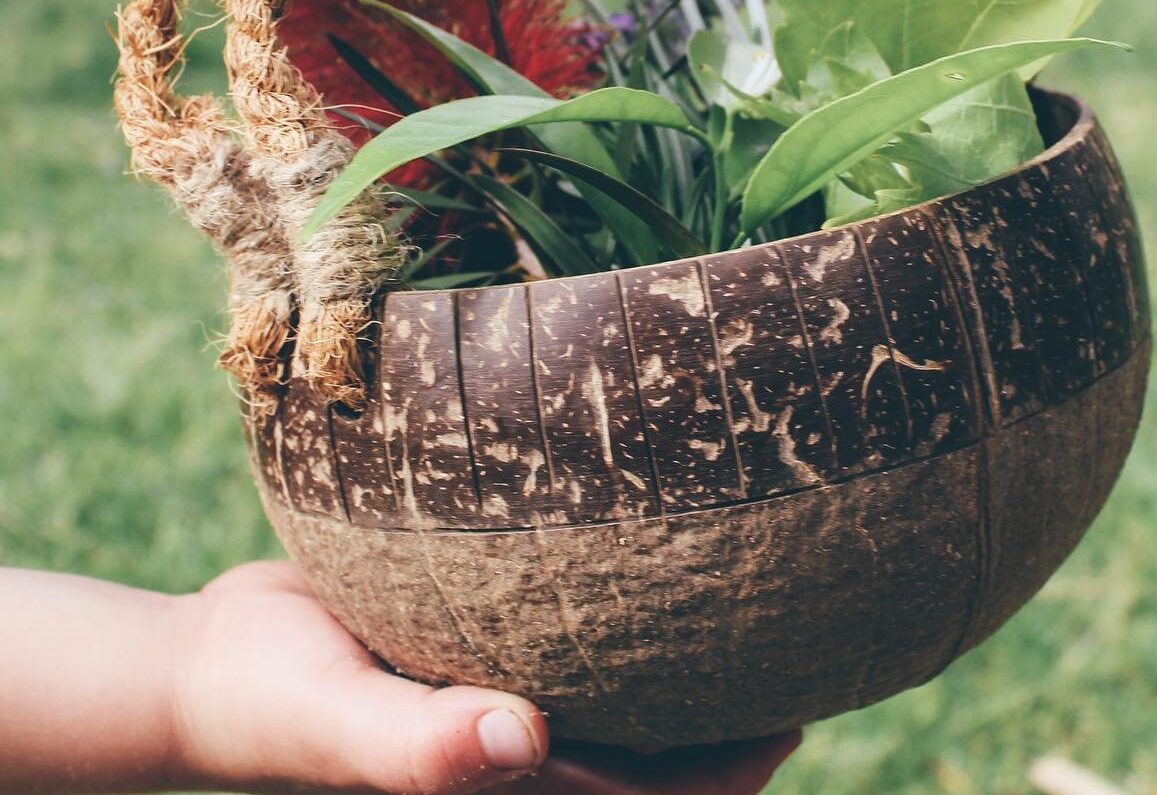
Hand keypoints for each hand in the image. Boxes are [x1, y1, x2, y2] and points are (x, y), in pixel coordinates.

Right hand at [172, 562, 798, 794]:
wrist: (215, 657)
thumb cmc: (267, 700)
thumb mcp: (332, 721)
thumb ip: (417, 747)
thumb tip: (522, 738)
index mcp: (513, 781)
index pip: (653, 794)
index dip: (732, 765)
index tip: (795, 703)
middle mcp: (528, 738)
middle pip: (660, 741)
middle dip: (731, 703)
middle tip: (801, 622)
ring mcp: (510, 687)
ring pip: (628, 680)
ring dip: (684, 647)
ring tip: (750, 564)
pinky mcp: (487, 636)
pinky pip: (574, 626)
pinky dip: (620, 600)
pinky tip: (647, 529)